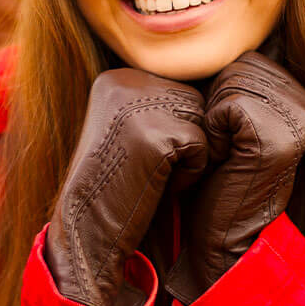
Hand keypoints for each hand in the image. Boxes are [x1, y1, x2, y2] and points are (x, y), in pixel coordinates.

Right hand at [45, 70, 207, 305]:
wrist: (88, 229)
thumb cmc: (117, 185)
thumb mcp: (134, 129)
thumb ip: (160, 103)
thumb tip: (216, 87)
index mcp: (117, 76)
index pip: (181, 89)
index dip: (174, 132)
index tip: (142, 155)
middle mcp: (126, 80)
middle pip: (196, 102)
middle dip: (184, 141)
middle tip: (147, 167)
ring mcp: (138, 104)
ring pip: (204, 122)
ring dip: (188, 156)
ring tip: (150, 174)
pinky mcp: (155, 133)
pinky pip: (203, 147)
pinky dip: (189, 174)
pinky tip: (155, 184)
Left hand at [167, 51, 304, 304]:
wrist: (221, 234)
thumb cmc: (214, 173)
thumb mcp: (229, 115)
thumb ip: (236, 77)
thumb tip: (218, 22)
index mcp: (300, 90)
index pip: (242, 53)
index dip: (218, 91)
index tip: (228, 133)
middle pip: (236, 61)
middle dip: (214, 100)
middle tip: (225, 145)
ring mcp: (300, 116)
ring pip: (229, 78)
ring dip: (211, 116)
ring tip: (225, 153)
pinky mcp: (282, 136)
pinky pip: (225, 104)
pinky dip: (212, 132)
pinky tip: (225, 161)